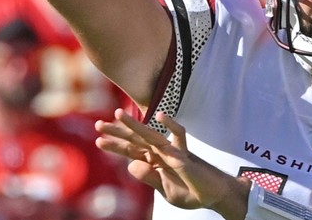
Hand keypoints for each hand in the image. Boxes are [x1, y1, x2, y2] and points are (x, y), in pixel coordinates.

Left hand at [95, 111, 248, 218]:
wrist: (213, 196)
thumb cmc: (191, 191)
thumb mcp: (164, 190)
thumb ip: (149, 177)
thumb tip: (131, 165)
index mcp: (155, 162)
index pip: (132, 151)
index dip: (116, 146)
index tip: (98, 140)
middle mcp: (161, 153)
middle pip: (136, 140)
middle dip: (117, 132)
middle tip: (97, 125)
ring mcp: (172, 151)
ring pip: (150, 135)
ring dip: (133, 125)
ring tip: (117, 115)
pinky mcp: (185, 154)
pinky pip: (178, 137)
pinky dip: (171, 125)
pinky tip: (161, 115)